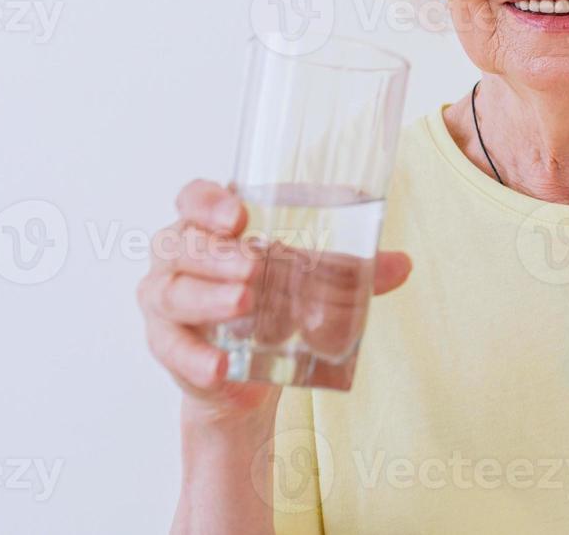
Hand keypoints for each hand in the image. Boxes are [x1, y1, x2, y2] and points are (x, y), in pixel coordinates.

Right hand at [137, 179, 412, 427]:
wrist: (250, 370)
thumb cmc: (273, 302)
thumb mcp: (311, 279)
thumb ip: (352, 271)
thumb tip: (402, 264)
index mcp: (210, 225)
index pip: (193, 198)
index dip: (209, 202)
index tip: (239, 216)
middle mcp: (179, 255)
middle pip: (181, 243)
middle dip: (217, 255)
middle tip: (254, 267)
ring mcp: (166, 300)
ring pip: (172, 291)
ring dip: (206, 298)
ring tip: (243, 303)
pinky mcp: (167, 345)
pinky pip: (171, 348)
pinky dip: (195, 358)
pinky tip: (220, 367)